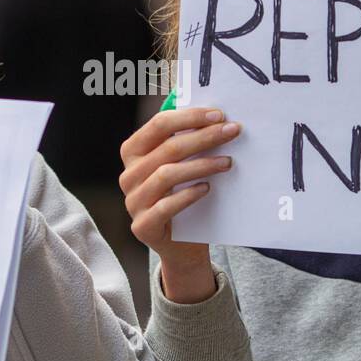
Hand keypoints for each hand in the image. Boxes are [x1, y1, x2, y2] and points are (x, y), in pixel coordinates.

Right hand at [119, 107, 239, 302]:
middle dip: (204, 137)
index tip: (219, 115)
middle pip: (168, 148)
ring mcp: (133, 201)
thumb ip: (187, 141)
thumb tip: (215, 116)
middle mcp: (128, 175)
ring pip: (167, 175)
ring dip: (201, 165)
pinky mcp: (143, 226)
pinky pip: (166, 206)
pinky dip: (188, 195)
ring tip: (227, 162)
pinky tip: (208, 188)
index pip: (159, 124)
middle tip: (232, 132)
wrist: (181, 245)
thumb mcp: (181, 165)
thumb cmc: (183, 196)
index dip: (190, 117)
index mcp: (133, 152)